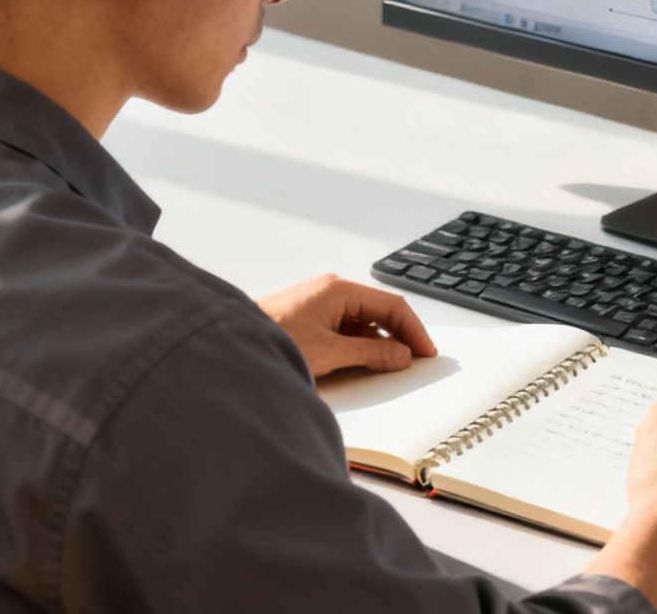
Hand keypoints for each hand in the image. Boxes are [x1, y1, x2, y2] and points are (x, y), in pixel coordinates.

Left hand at [257, 274, 438, 377]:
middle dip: (399, 335)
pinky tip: (362, 364)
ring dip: (378, 343)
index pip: (391, 305)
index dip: (413, 329)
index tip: (426, 352)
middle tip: (415, 361)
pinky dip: (359, 345)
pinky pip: (345, 329)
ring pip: (362, 322)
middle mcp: (331, 291)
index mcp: (339, 289)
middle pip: (379, 311)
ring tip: (390, 367)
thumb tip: (401, 356)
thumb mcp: (329, 353)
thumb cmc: (272, 339)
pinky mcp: (309, 319)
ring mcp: (319, 304)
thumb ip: (370, 354)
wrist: (231, 346)